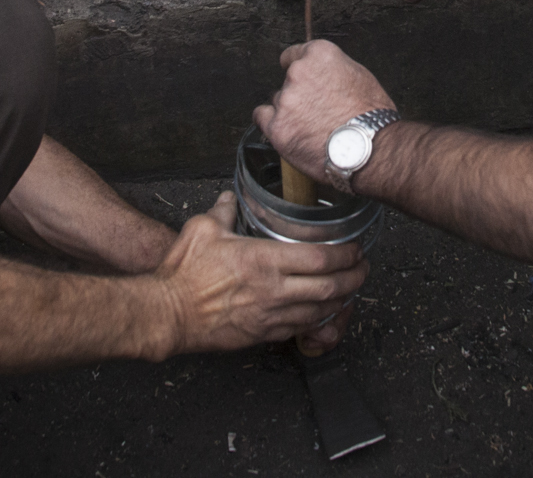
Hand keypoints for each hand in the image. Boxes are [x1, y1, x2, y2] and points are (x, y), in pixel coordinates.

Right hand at [154, 192, 366, 354]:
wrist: (168, 314)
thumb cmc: (184, 272)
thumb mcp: (202, 229)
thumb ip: (222, 211)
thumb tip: (229, 198)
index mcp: (264, 260)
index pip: (320, 258)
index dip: (344, 254)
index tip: (355, 248)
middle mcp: (274, 290)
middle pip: (330, 287)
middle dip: (354, 278)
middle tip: (363, 268)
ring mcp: (271, 315)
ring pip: (320, 310)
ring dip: (342, 299)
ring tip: (351, 288)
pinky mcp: (263, 334)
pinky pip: (301, 328)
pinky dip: (320, 319)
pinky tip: (325, 311)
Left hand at [254, 40, 394, 179]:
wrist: (369, 148)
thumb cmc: (371, 116)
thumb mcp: (359, 77)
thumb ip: (333, 70)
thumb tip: (323, 76)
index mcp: (320, 55)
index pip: (294, 55)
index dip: (298, 69)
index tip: (300, 78)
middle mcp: (298, 72)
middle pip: (287, 81)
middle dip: (298, 94)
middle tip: (316, 111)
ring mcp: (286, 100)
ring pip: (277, 101)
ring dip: (288, 111)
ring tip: (310, 128)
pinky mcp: (277, 126)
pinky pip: (262, 117)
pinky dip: (271, 123)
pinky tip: (286, 130)